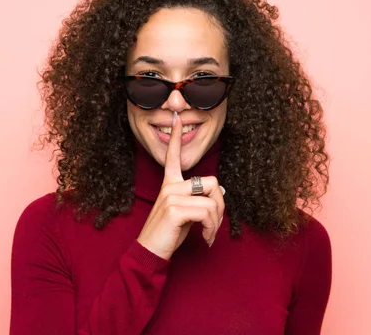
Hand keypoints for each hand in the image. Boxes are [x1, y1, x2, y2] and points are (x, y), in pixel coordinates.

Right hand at [137, 112, 224, 259]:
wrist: (149, 252)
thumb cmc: (167, 235)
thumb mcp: (185, 214)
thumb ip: (199, 200)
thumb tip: (220, 191)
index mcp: (169, 185)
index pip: (173, 157)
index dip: (176, 138)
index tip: (175, 118)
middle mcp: (169, 186)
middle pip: (212, 182)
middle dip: (221, 206)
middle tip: (214, 225)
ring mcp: (171, 196)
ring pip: (213, 201)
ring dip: (216, 223)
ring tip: (208, 235)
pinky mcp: (175, 209)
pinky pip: (207, 212)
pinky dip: (211, 228)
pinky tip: (205, 239)